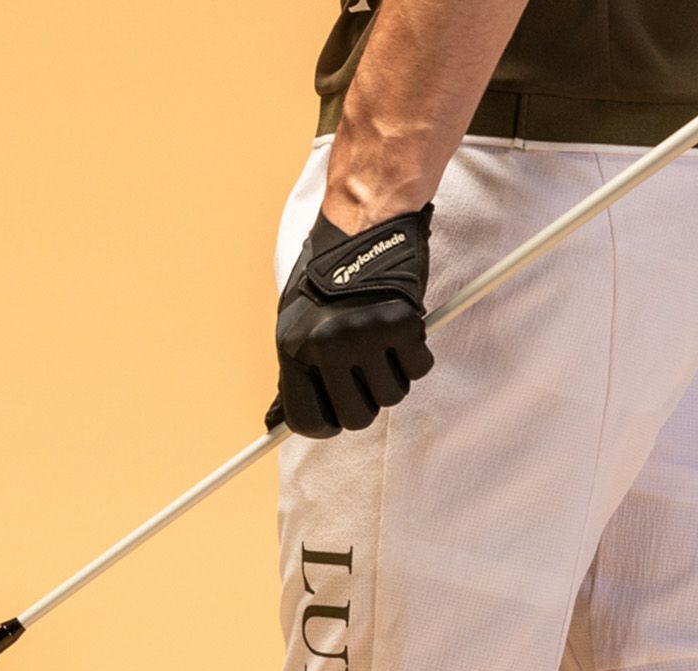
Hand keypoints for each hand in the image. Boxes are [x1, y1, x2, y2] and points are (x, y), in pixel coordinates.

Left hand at [272, 204, 435, 437]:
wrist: (363, 221)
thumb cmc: (330, 273)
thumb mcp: (298, 321)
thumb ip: (296, 370)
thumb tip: (279, 422)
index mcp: (293, 347)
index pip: (307, 420)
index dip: (328, 423)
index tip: (338, 412)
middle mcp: (325, 345)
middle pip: (355, 419)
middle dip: (367, 401)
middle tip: (368, 372)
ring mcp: (362, 335)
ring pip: (390, 397)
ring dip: (393, 376)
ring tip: (383, 342)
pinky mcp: (398, 323)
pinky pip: (417, 369)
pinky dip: (415, 354)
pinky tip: (402, 329)